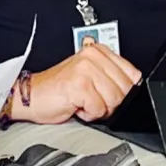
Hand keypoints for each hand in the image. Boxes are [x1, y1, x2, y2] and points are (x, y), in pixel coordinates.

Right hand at [19, 44, 142, 124]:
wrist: (31, 96)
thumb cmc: (59, 90)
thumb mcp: (91, 78)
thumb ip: (111, 77)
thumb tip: (134, 88)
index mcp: (99, 51)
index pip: (133, 74)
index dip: (124, 92)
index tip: (107, 95)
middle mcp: (93, 56)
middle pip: (125, 89)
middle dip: (110, 103)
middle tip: (92, 100)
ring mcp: (86, 69)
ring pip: (114, 100)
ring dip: (99, 109)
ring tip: (84, 102)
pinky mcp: (79, 84)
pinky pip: (99, 109)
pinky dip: (89, 114)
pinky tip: (77, 106)